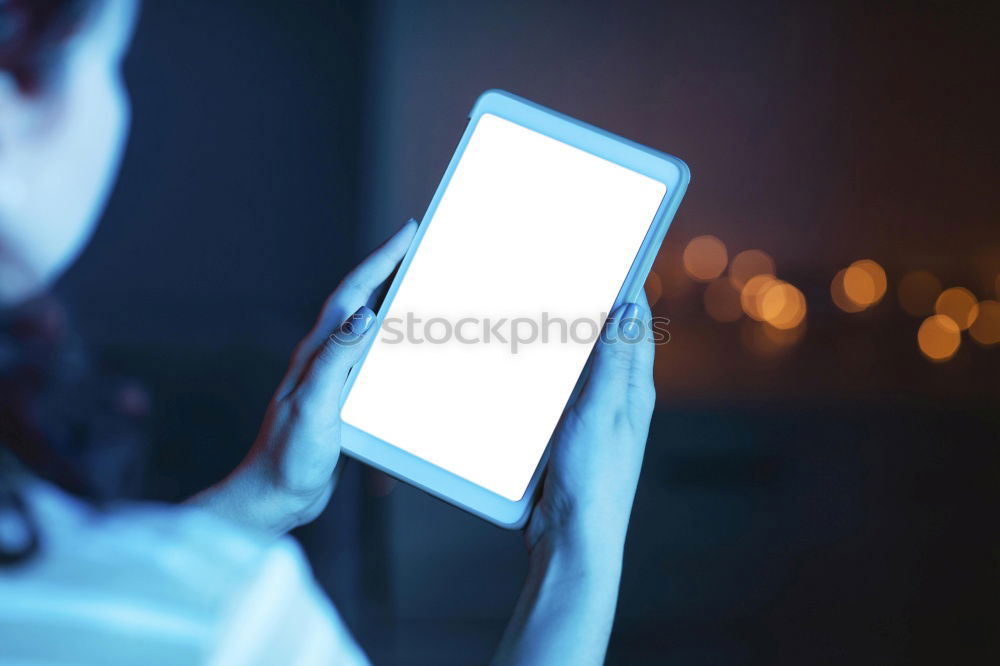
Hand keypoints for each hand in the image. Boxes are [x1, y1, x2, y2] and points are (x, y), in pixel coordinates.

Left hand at [191, 219, 416, 534]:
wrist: (275, 498)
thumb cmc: (288, 457)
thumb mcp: (314, 405)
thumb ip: (336, 359)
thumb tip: (365, 313)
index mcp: (317, 354)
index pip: (352, 294)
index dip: (379, 260)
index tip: (406, 233)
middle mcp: (325, 360)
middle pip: (361, 304)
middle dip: (389, 273)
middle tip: (418, 252)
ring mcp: (334, 381)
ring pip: (371, 335)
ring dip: (396, 312)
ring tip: (423, 297)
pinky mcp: (343, 404)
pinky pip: (375, 370)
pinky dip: (396, 359)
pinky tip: (411, 366)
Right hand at [494, 296, 655, 665]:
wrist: (570, 537)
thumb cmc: (594, 478)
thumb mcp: (601, 411)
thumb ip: (612, 361)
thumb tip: (628, 306)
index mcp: (633, 388)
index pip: (635, 324)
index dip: (624, 286)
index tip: (609, 251)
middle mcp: (615, 397)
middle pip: (602, 338)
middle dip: (585, 305)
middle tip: (560, 274)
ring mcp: (588, 414)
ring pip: (574, 362)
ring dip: (558, 337)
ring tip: (535, 305)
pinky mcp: (563, 431)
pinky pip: (552, 389)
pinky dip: (539, 369)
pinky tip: (518, 360)